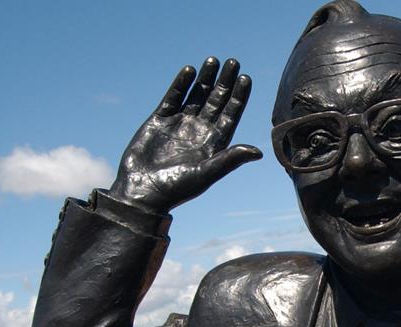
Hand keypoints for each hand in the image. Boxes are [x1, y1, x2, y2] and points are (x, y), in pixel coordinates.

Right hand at [110, 57, 261, 211]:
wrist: (142, 192)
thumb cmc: (176, 189)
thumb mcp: (207, 174)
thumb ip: (230, 160)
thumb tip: (259, 152)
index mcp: (213, 144)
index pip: (230, 115)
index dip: (239, 97)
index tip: (246, 78)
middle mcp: (198, 132)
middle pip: (216, 101)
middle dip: (225, 82)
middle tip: (233, 62)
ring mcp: (179, 125)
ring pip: (196, 96)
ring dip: (205, 79)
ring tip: (213, 60)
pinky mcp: (159, 121)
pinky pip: (172, 98)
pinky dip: (180, 85)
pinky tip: (189, 70)